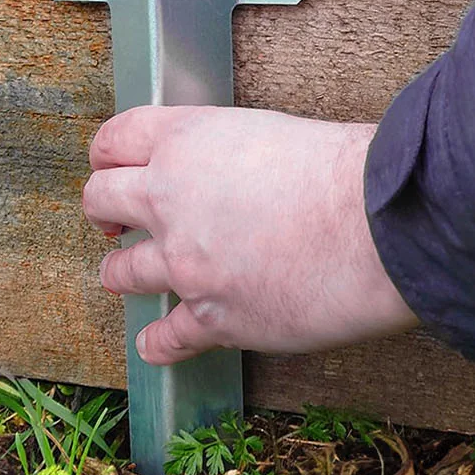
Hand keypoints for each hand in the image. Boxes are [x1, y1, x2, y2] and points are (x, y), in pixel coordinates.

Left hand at [83, 105, 417, 363]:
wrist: (374, 226)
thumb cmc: (344, 171)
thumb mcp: (272, 131)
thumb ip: (231, 152)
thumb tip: (235, 170)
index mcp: (186, 141)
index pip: (115, 139)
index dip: (107, 154)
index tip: (111, 166)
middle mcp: (170, 198)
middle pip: (99, 199)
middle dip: (104, 211)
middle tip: (116, 221)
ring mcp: (184, 261)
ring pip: (120, 271)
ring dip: (123, 274)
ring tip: (130, 276)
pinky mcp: (212, 316)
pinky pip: (165, 337)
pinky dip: (159, 343)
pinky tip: (157, 343)